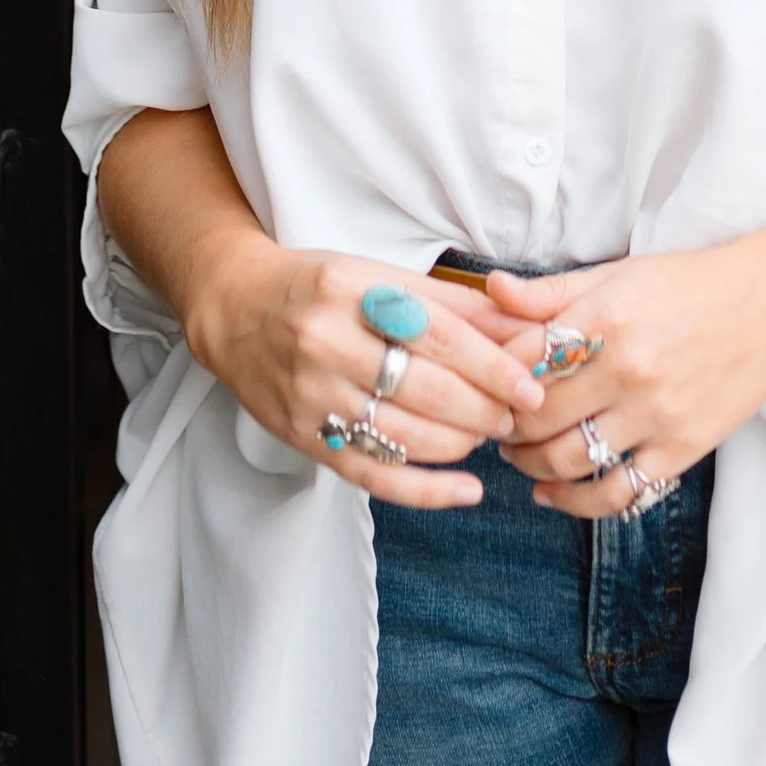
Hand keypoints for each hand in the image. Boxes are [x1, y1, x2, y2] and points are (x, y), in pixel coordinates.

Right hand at [190, 242, 548, 510]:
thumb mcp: (380, 274)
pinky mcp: (305, 438)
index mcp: (353, 291)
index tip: (529, 387)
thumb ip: (453, 303)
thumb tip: (522, 327)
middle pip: (426, 391)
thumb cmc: (319, 288)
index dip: (492, 366)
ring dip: (461, 444)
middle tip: (515, 414)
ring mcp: (313, 397)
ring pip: (405, 438)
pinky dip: (425, 490)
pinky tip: (466, 491)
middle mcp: (329, 344)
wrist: (236, 309)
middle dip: (484, 409)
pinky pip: (373, 476)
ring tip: (486, 435)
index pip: (439, 336)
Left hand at [488, 247, 765, 518]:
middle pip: (535, 417)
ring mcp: (656, 414)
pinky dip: (574, 502)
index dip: (490, 378)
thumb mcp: (618, 274)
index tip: (482, 385)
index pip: (520, 360)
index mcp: (605, 318)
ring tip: (520, 456)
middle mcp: (628, 369)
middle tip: (493, 426)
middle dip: (503, 427)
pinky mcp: (681, 449)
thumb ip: (552, 292)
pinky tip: (552, 493)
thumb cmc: (689, 285)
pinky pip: (616, 493)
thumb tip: (491, 290)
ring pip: (566, 460)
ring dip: (529, 466)